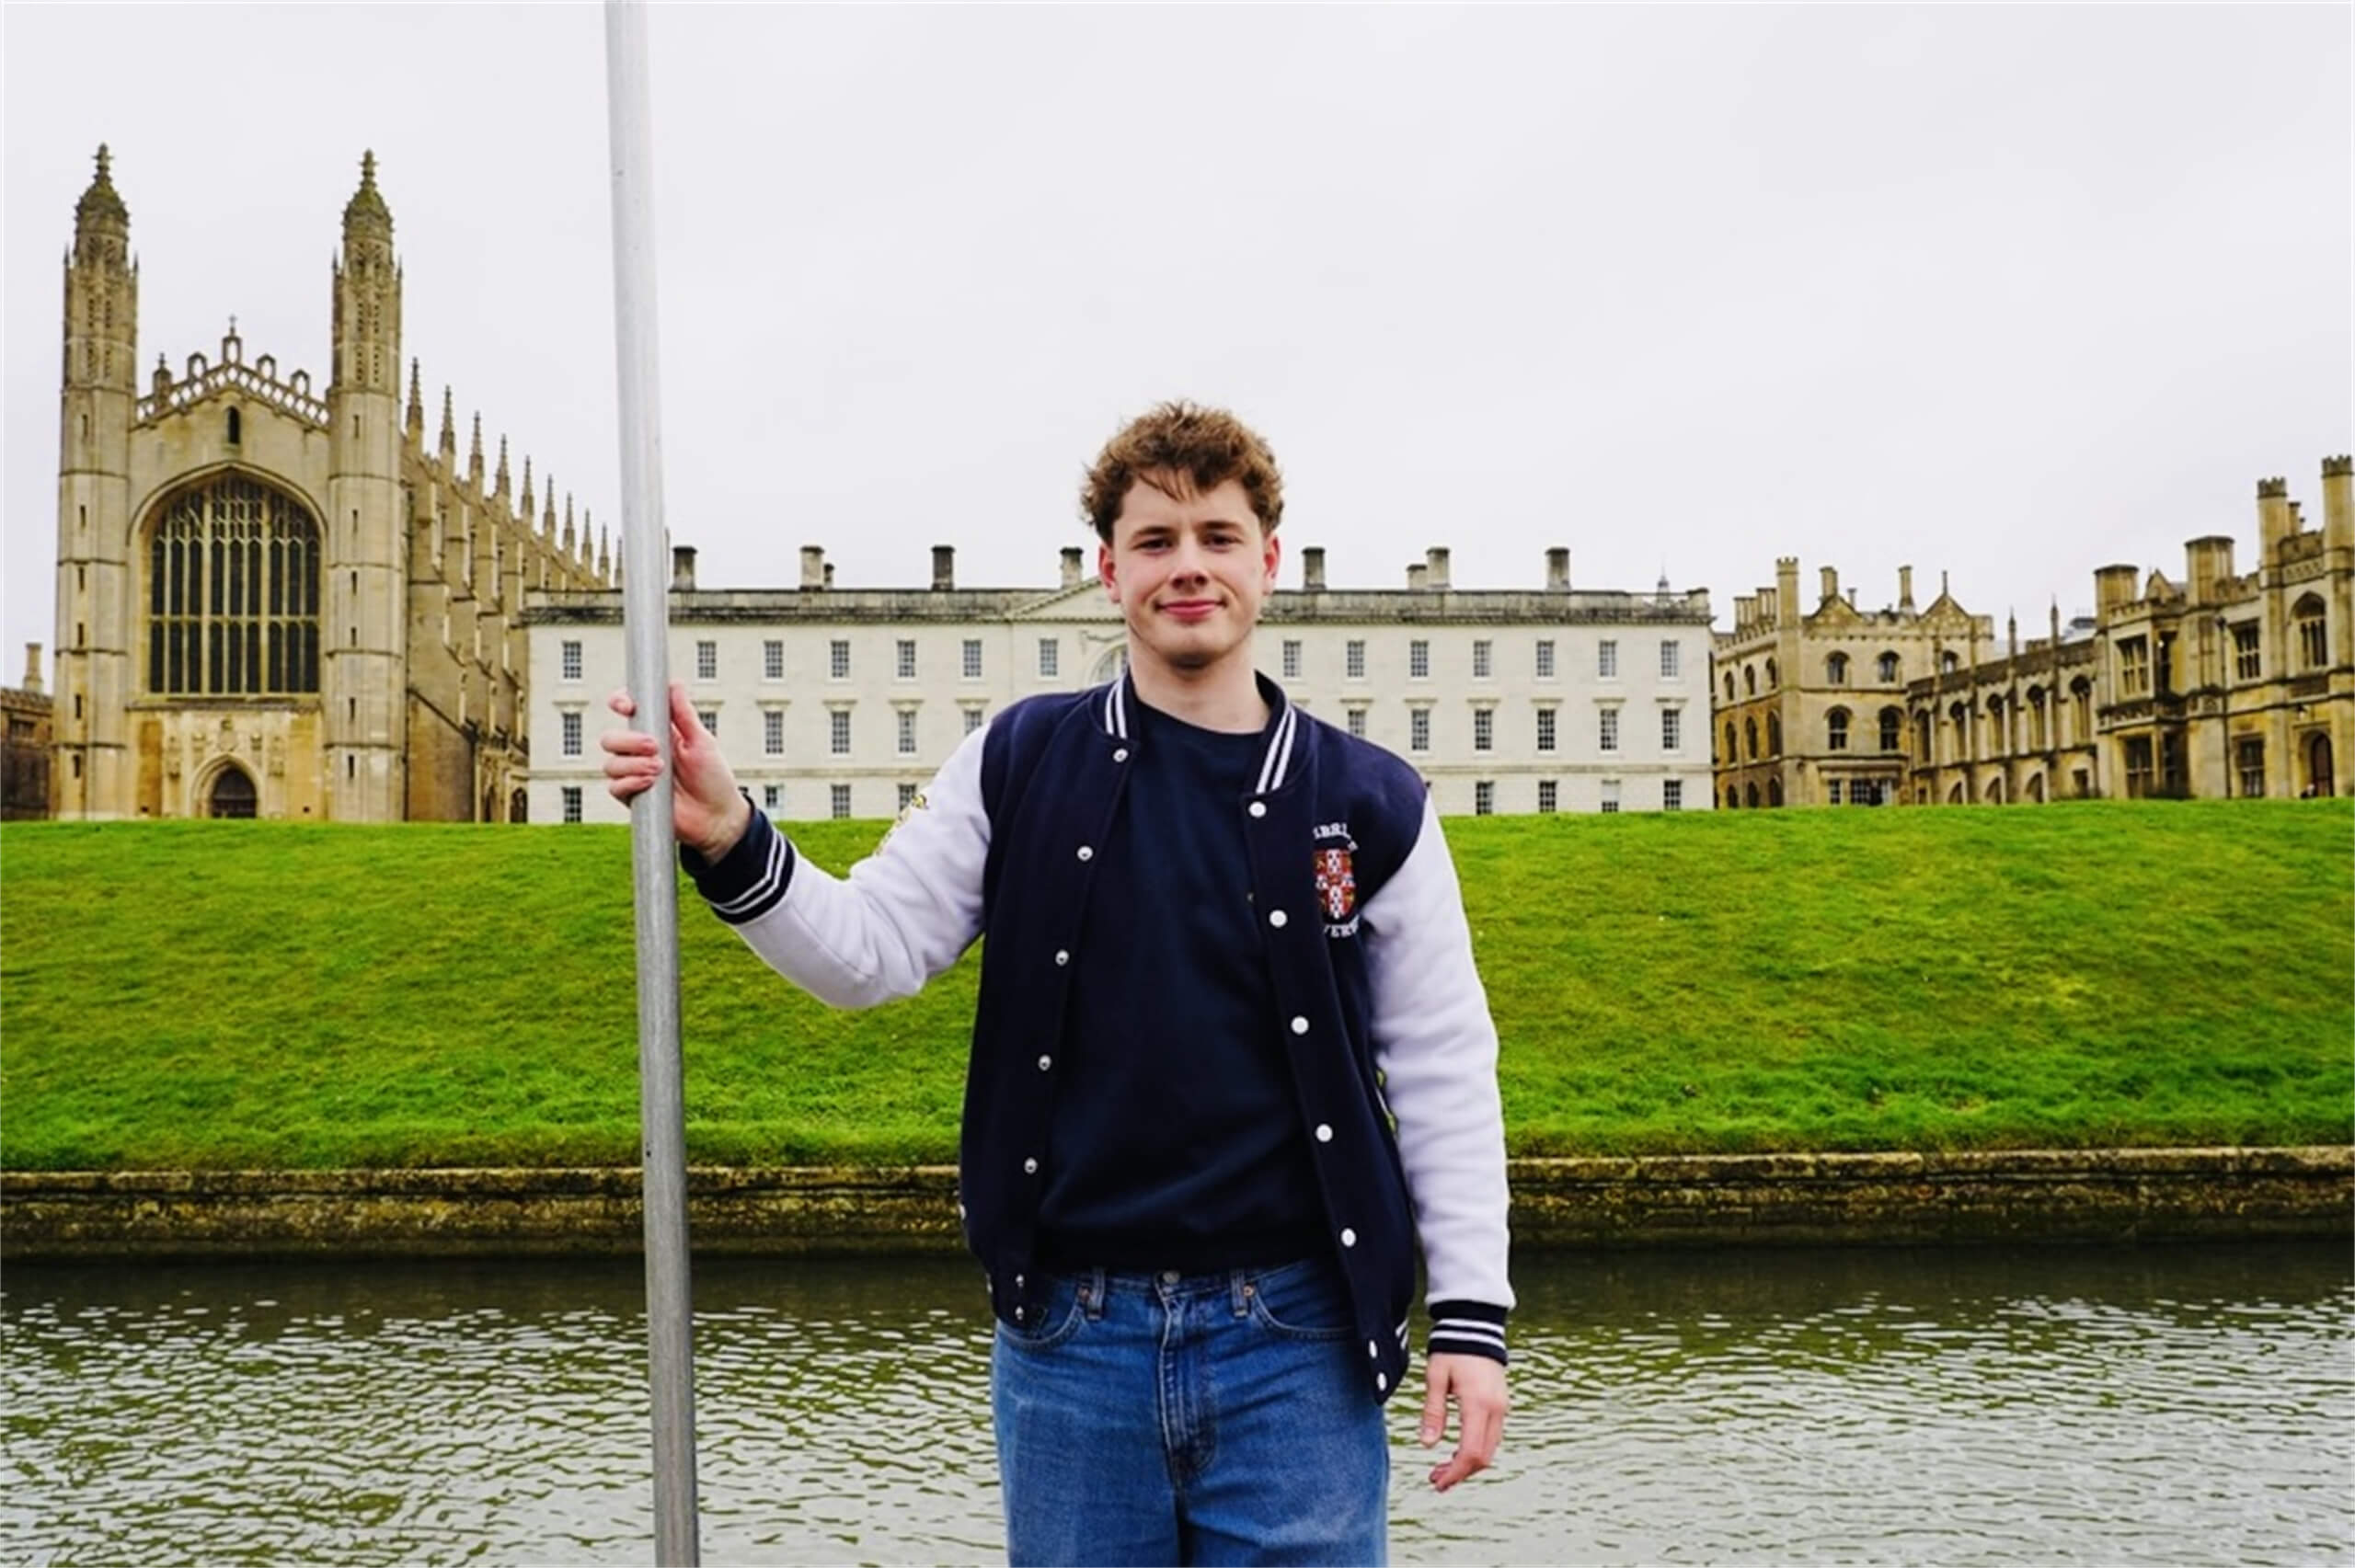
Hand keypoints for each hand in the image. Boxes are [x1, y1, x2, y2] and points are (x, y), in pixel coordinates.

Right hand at [600, 679, 750, 858]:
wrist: (716, 817)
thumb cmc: (713, 778)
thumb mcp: (703, 742)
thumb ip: (685, 715)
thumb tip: (675, 684)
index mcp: (657, 731)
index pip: (628, 711)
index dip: (620, 702)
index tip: (627, 706)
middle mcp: (641, 751)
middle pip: (610, 737)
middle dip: (628, 740)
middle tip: (655, 747)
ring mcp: (634, 774)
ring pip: (611, 763)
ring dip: (633, 764)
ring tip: (660, 770)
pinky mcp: (632, 797)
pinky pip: (614, 787)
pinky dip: (630, 783)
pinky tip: (650, 783)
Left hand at [1420, 1353, 1506, 1491]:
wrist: (1476, 1325)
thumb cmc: (1452, 1349)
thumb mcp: (1436, 1377)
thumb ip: (1433, 1412)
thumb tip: (1427, 1445)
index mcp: (1478, 1404)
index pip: (1470, 1452)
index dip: (1454, 1473)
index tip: (1437, 1483)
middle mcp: (1496, 1410)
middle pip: (1483, 1457)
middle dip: (1460, 1473)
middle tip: (1435, 1480)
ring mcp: (1502, 1408)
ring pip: (1489, 1449)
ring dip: (1467, 1464)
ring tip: (1441, 1469)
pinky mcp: (1501, 1405)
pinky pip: (1492, 1437)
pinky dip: (1475, 1450)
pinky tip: (1457, 1451)